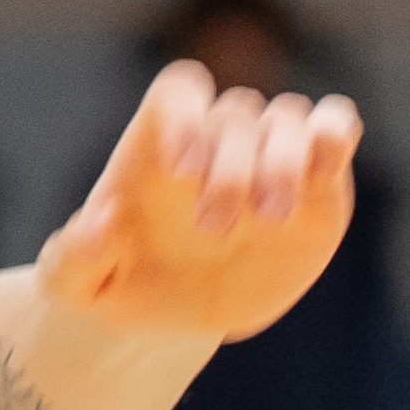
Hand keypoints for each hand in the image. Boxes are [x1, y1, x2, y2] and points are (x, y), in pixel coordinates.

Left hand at [39, 58, 362, 347]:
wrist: (179, 318)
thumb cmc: (122, 286)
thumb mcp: (77, 287)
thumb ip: (73, 258)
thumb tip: (102, 221)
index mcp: (159, 144)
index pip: (180, 91)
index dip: (186, 117)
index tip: (182, 170)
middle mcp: (218, 137)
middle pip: (236, 115)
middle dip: (230, 170)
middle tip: (213, 232)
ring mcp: (271, 151)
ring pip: (288, 118)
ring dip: (284, 161)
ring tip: (271, 218)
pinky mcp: (320, 178)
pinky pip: (335, 127)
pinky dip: (335, 134)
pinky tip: (324, 168)